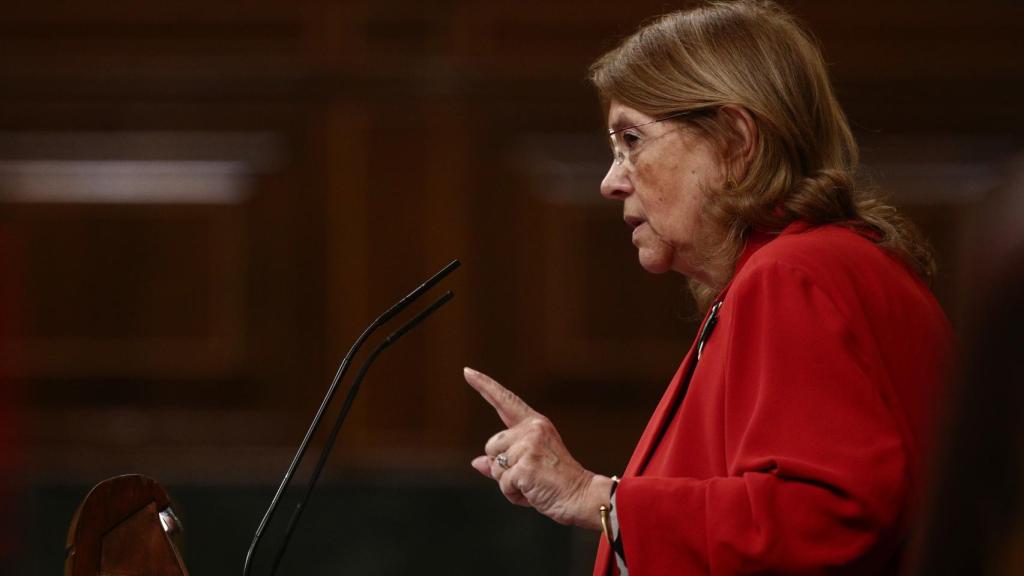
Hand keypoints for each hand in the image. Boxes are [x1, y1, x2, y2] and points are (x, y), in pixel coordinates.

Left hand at [464, 366, 612, 529]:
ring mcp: (529, 446)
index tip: (467, 371)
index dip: (484, 386)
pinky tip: (533, 493)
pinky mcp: (525, 466)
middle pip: (491, 446)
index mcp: (535, 424)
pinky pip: (503, 484)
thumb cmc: (557, 483)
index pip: (506, 401)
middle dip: (501, 466)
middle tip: (531, 474)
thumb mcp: (529, 466)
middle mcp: (532, 430)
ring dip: (508, 482)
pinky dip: (514, 494)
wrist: (582, 497)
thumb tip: (477, 463)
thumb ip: (503, 462)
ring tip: (533, 484)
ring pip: (494, 467)